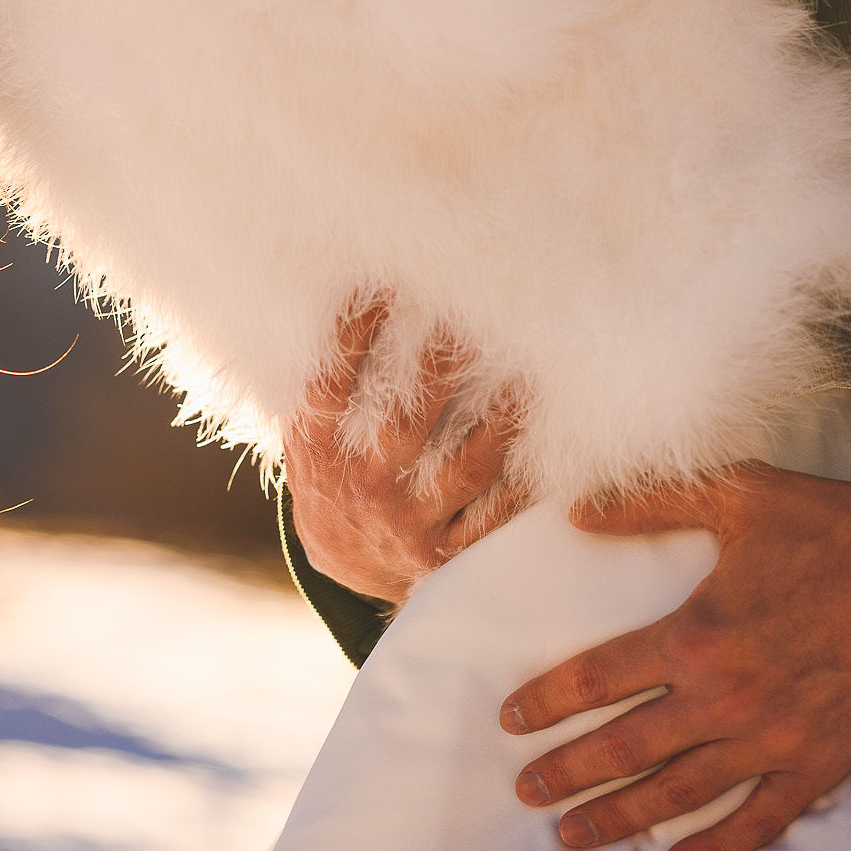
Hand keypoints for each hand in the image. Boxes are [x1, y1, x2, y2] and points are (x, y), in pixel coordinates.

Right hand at [282, 303, 520, 606]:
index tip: (386, 289)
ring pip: (464, 468)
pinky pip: (490, 516)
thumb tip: (348, 301)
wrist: (342, 561)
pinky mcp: (443, 549)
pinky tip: (540, 446)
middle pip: (406, 422)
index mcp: (323, 452)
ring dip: (498, 422)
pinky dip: (518, 485)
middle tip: (474, 319)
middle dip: (442, 369)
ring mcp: (407, 521)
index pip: (334, 386)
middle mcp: (365, 485)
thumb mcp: (309, 434)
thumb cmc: (333, 474)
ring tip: (525, 377)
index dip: (355, 335)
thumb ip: (322, 383)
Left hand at [499, 465, 850, 850]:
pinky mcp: (823, 762)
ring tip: (573, 836)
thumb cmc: (833, 523)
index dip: (547, 702)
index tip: (512, 721)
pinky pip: (760, 822)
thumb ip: (650, 503)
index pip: (599, 678)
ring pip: (680, 795)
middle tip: (526, 792)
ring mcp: (776, 737)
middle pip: (626, 749)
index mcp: (698, 631)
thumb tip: (576, 508)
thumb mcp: (736, 493)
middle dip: (567, 774)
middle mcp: (727, 695)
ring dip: (620, 819)